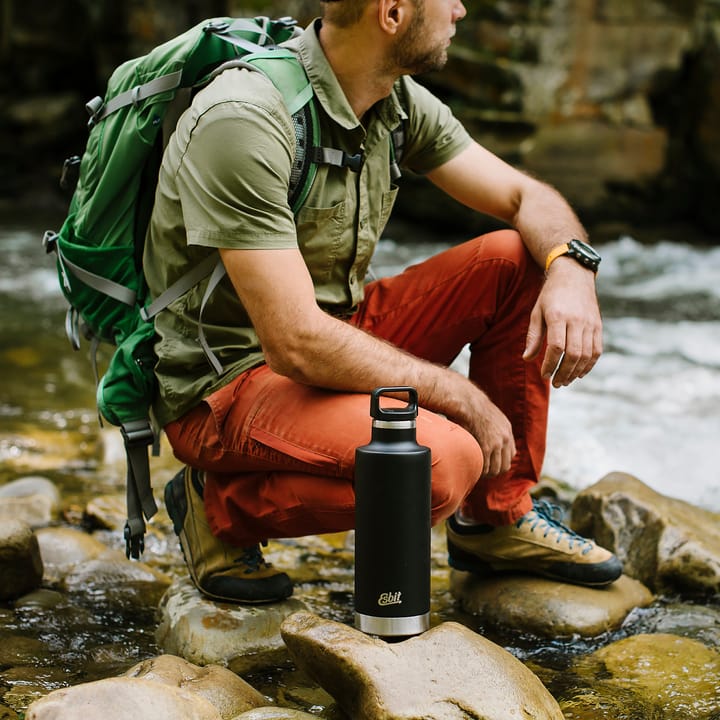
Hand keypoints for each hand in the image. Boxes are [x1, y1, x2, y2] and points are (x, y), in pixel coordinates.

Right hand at [465, 389, 516, 476]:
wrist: (467, 400)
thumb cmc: (470, 405)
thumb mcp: (488, 414)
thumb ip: (490, 426)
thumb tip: (481, 431)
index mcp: (506, 429)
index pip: (511, 454)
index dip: (501, 461)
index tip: (492, 464)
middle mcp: (505, 437)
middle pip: (505, 465)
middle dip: (495, 471)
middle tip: (483, 473)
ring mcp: (496, 443)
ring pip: (496, 468)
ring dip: (487, 473)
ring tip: (477, 473)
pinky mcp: (486, 447)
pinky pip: (485, 466)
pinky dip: (480, 471)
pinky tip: (473, 470)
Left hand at [523, 258, 602, 386]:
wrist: (574, 275)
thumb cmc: (550, 296)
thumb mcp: (537, 312)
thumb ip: (533, 336)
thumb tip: (527, 358)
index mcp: (558, 316)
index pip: (556, 347)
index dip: (550, 364)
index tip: (544, 375)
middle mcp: (576, 320)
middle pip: (573, 354)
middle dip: (563, 373)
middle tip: (555, 383)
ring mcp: (590, 323)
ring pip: (586, 355)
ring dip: (575, 372)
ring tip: (565, 381)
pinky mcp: (598, 326)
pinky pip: (596, 350)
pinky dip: (589, 365)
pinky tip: (579, 373)